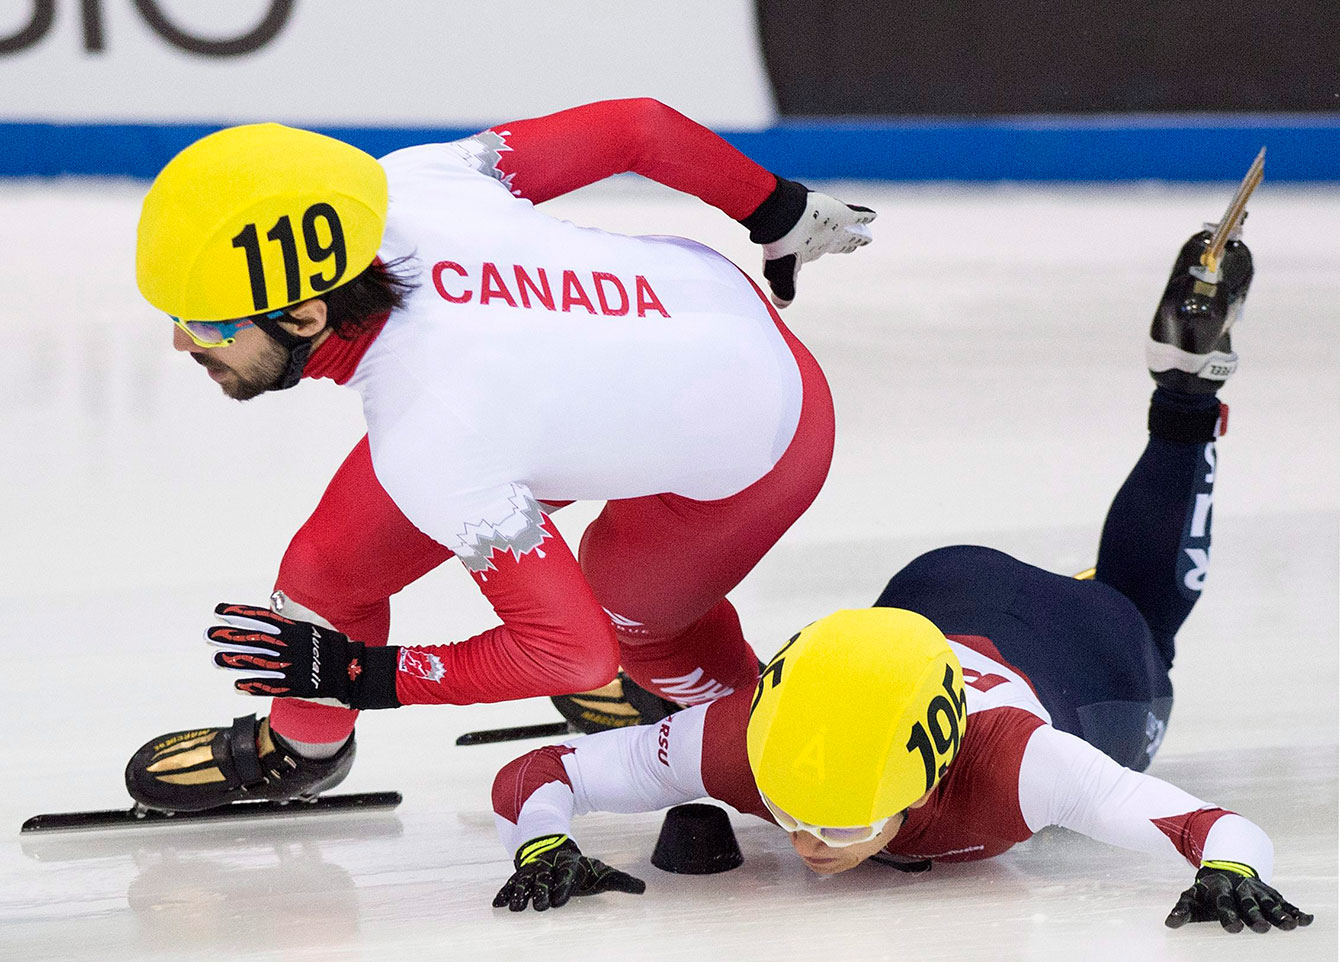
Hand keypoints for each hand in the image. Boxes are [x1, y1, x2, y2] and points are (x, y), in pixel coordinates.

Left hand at [207, 603, 368, 706]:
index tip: (219, 611)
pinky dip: (253, 686)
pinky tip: (236, 685)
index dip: (239, 614)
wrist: (353, 670)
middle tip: (208, 635)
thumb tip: (275, 597)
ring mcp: (292, 666)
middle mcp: (291, 646)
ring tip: (216, 660)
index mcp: (294, 628)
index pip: (262, 617)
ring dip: (235, 661)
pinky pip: (270, 686)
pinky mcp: (295, 686)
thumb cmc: (333, 642)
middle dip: (230, 637)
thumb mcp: (315, 622)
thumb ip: (293, 611)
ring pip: (258, 663)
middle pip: (255, 639)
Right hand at [493, 835, 644, 911]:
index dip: (563, 887)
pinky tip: (497, 904)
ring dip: (519, 894)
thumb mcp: (600, 871)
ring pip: (525, 882)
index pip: (565, 878)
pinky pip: (510, 884)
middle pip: (544, 880)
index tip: (559, 900)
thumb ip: (620, 881)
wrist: (553, 846)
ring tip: (514, 908)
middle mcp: (549, 868)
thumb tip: (644, 888)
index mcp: (569, 867)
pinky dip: (504, 893)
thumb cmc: (579, 868)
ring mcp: (533, 871)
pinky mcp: (520, 876)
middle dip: (540, 892)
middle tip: (539, 906)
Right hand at [762, 191, 874, 307]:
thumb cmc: (779, 249)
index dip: (821, 252)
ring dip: (857, 234)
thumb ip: (784, 290)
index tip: (825, 252)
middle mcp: (820, 237)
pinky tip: (873, 215)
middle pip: (836, 242)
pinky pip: (858, 216)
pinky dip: (865, 216)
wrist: (780, 221)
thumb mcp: (780, 275)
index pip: (818, 252)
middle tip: (852, 247)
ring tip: (867, 236)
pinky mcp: (841, 214)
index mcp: (807, 249)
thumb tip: (780, 305)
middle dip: (844, 244)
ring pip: (849, 232)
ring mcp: (832, 225)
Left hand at [1166, 863, 1312, 932]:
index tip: (1232, 928)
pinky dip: (1296, 911)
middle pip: (1249, 903)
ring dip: (1280, 914)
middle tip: (1262, 928)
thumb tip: (1169, 923)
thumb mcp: (1193, 896)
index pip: (1223, 902)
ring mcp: (1258, 890)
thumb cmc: (1207, 890)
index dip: (1227, 914)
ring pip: (1270, 902)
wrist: (1225, 865)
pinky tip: (1306, 920)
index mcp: (1220, 888)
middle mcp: (1241, 888)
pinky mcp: (1271, 893)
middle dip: (1255, 915)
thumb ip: (1182, 909)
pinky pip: (1285, 902)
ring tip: (1290, 926)